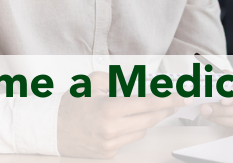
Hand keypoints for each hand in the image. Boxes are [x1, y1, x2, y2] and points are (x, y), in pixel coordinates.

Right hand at [57, 72, 191, 157]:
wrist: (51, 128)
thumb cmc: (71, 104)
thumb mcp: (92, 83)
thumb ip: (118, 80)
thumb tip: (142, 83)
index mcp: (109, 109)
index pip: (148, 104)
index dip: (168, 99)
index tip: (181, 96)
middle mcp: (111, 130)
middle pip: (150, 119)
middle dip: (165, 109)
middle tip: (174, 101)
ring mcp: (110, 144)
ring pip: (141, 130)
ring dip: (145, 119)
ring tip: (138, 110)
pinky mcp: (108, 153)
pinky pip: (129, 140)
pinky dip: (130, 130)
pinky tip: (121, 122)